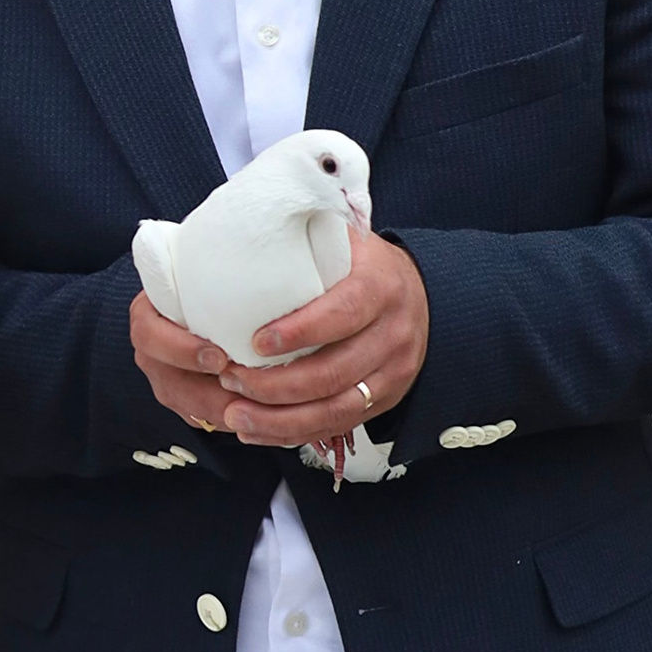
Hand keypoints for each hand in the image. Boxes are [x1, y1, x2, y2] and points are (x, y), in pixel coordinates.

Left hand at [129, 233, 428, 447]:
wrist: (421, 292)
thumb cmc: (360, 263)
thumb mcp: (344, 237)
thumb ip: (303, 231)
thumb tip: (244, 218)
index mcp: (380, 287)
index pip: (341, 314)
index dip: (300, 332)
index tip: (255, 341)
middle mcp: (395, 333)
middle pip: (334, 371)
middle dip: (277, 384)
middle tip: (229, 379)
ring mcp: (396, 371)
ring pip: (337, 408)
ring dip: (281, 419)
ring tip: (234, 415)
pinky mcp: (389, 399)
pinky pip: (341, 424)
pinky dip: (297, 432)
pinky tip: (258, 431)